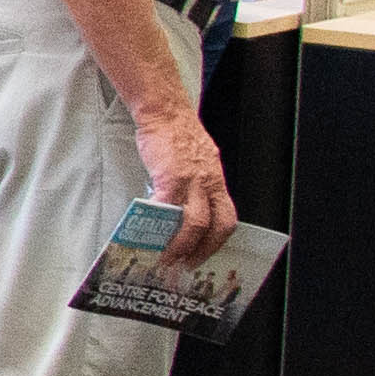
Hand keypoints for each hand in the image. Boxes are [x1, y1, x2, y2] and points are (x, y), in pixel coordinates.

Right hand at [137, 110, 236, 261]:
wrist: (164, 111)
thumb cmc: (175, 132)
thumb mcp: (196, 160)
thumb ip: (194, 183)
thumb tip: (182, 207)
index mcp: (216, 180)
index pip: (226, 218)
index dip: (216, 241)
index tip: (202, 254)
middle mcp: (209, 182)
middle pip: (216, 225)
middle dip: (202, 250)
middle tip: (186, 264)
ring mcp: (192, 180)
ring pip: (194, 223)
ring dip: (180, 245)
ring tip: (166, 256)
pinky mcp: (171, 176)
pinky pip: (167, 208)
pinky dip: (159, 223)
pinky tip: (148, 229)